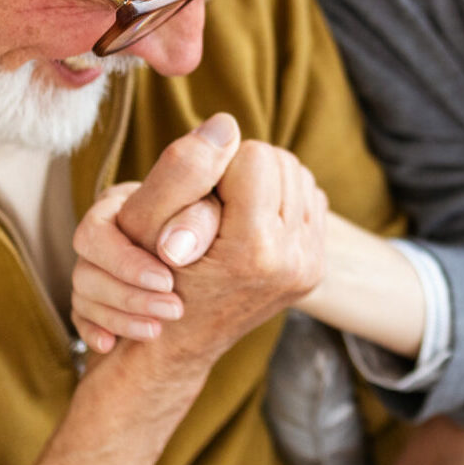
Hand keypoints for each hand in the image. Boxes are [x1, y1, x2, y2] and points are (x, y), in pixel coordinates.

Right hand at [71, 188, 221, 353]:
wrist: (216, 259)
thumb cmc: (213, 222)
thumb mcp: (210, 212)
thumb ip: (197, 220)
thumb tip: (173, 249)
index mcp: (119, 207)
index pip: (96, 234)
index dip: (126, 263)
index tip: (168, 281)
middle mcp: (101, 238)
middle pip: (86, 270)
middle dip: (129, 295)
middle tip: (173, 310)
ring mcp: (94, 270)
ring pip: (83, 297)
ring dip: (120, 317)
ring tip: (158, 329)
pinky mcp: (95, 300)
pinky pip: (81, 320)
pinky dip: (95, 332)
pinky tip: (111, 344)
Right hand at [73, 114, 327, 373]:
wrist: (177, 341)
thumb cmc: (150, 280)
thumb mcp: (147, 223)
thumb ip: (183, 168)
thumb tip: (225, 123)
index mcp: (253, 250)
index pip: (256, 156)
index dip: (221, 164)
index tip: (200, 193)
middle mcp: (291, 263)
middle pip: (283, 162)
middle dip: (246, 169)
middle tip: (215, 200)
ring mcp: (308, 269)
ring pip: (299, 177)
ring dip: (266, 182)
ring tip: (231, 211)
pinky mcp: (315, 269)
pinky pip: (310, 200)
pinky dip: (282, 201)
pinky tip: (252, 222)